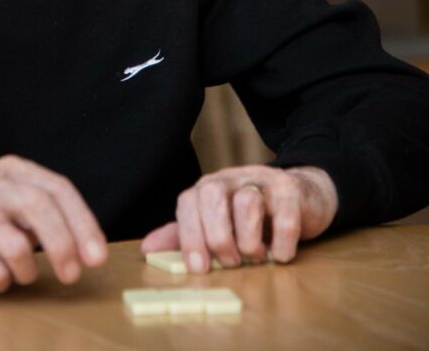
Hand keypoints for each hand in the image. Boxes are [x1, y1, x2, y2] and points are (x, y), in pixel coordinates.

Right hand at [0, 155, 107, 293]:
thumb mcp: (22, 211)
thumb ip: (53, 218)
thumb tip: (92, 249)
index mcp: (13, 169)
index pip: (58, 188)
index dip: (83, 222)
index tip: (97, 257)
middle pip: (39, 206)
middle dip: (63, 245)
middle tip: (72, 275)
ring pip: (17, 247)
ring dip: (26, 270)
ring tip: (19, 271)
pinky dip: (2, 282)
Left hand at [141, 164, 337, 271]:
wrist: (300, 197)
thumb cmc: (252, 217)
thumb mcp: (215, 224)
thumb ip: (184, 236)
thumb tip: (147, 248)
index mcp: (208, 189)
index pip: (188, 202)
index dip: (189, 236)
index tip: (199, 267)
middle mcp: (230, 179)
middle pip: (211, 195)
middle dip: (218, 236)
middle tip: (231, 262)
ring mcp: (261, 180)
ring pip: (246, 200)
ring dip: (249, 239)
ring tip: (256, 257)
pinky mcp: (290, 189)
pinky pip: (284, 212)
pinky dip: (281, 240)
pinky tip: (280, 254)